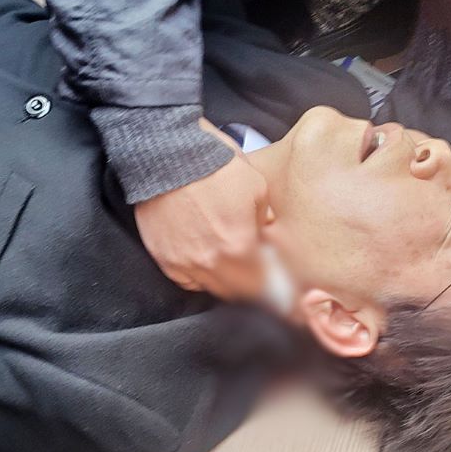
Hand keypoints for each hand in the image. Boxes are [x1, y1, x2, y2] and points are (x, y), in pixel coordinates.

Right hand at [134, 119, 269, 299]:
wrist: (168, 152)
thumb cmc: (215, 165)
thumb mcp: (257, 189)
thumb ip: (264, 222)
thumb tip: (267, 236)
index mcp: (239, 247)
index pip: (264, 288)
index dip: (277, 295)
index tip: (286, 300)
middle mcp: (209, 263)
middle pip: (238, 294)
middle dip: (253, 289)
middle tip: (261, 280)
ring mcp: (183, 263)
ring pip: (212, 288)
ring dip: (227, 282)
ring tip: (235, 268)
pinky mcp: (163, 257)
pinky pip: (187, 279)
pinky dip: (200, 275)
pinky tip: (207, 260)